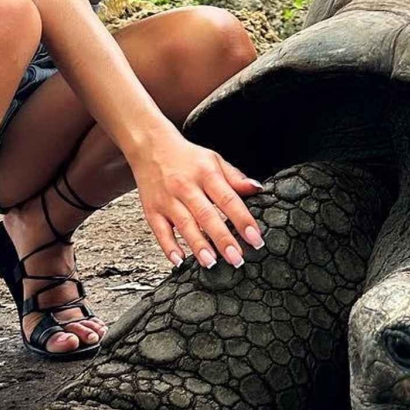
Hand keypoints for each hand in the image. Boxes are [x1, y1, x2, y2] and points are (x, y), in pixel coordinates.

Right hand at [128, 125, 265, 268]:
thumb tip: (258, 189)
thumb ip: (235, 178)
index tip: (256, 238)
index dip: (243, 220)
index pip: (228, 199)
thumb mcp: (214, 159)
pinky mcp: (152, 210)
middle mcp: (186, 187)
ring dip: (198, 246)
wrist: (150, 146)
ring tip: (212, 263)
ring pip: (184, 225)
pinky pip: (160, 231)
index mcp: (206, 173)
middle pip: (207, 216)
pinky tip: (179, 260)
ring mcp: (167, 200)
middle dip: (223, 240)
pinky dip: (169, 247)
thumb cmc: (187, 157)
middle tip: (237, 259)